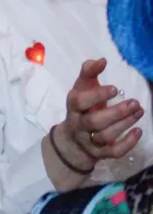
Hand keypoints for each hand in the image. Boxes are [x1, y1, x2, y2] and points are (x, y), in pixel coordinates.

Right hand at [51, 59, 143, 177]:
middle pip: (94, 121)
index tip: (114, 88)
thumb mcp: (81, 88)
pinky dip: (126, 143)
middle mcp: (78, 124)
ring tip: (139, 111)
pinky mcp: (100, 153)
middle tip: (134, 102)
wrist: (73, 138)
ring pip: (105, 136)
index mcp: (73, 106)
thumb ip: (89, 72)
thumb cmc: (82, 107)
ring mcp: (89, 140)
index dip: (96, 96)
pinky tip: (138, 131)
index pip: (80, 102)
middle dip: (115, 113)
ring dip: (124, 124)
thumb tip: (102, 60)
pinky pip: (113, 152)